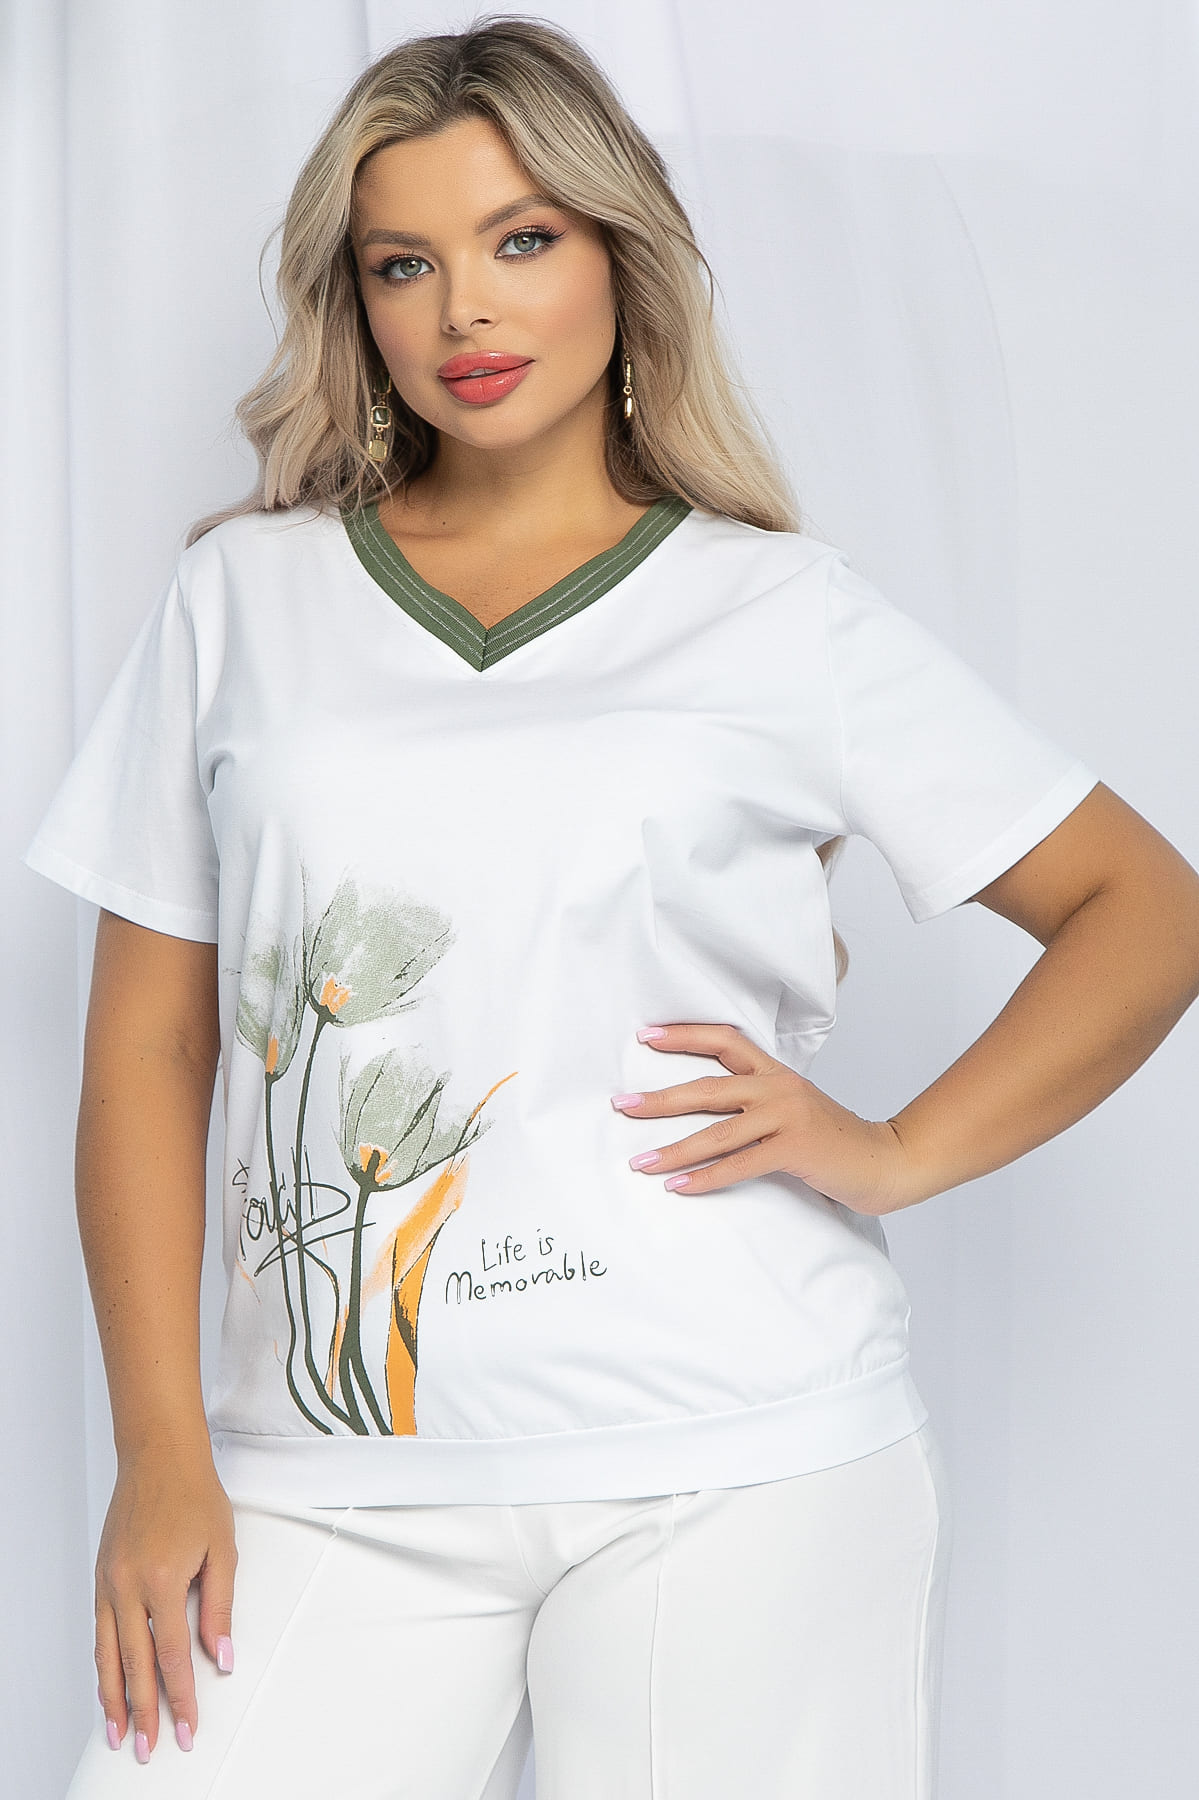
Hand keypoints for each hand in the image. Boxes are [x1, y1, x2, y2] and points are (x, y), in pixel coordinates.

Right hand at [94, 1444, 236, 1760]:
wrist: (159, 1457)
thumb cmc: (193, 1495)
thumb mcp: (222, 1549)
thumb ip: (220, 1607)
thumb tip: (222, 1656)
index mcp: (163, 1580)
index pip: (173, 1656)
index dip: (180, 1698)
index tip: (187, 1726)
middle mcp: (128, 1586)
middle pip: (135, 1665)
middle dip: (143, 1712)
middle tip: (149, 1747)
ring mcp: (109, 1582)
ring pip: (108, 1655)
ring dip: (113, 1698)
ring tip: (120, 1732)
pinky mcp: (101, 1577)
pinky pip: (99, 1631)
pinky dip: (103, 1665)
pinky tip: (108, 1684)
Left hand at [611, 1022, 911, 1215]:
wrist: (886, 1160)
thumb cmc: (834, 1138)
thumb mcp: (794, 1107)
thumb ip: (757, 1100)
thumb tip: (707, 1107)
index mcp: (775, 1072)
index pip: (724, 1040)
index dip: (683, 1035)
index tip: (645, 1036)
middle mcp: (778, 1087)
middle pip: (708, 1087)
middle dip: (660, 1098)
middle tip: (622, 1105)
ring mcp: (788, 1116)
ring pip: (717, 1130)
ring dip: (674, 1148)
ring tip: (640, 1161)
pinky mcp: (796, 1148)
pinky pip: (740, 1164)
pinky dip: (706, 1178)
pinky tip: (679, 1187)